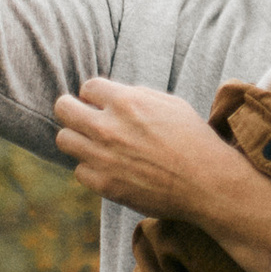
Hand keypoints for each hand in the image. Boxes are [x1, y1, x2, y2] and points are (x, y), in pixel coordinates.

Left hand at [54, 79, 270, 271]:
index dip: (95, 95)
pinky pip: (79, 170)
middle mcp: (108, 127)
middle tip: (82, 117)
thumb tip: (112, 95)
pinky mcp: (104, 184)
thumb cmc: (193, 140)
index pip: (87, 87)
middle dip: (71, 109)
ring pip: (64, 139)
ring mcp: (102, 157)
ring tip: (94, 143)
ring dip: (78, 138)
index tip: (101, 104)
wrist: (207, 182)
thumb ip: (136, 96)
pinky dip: (91, 168)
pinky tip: (109, 168)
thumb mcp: (169, 104)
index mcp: (125, 101)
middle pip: (63, 108)